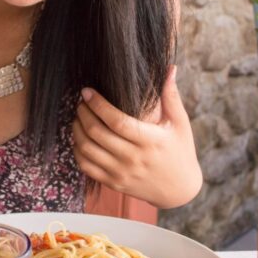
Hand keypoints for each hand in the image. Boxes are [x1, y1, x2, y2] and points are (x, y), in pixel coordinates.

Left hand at [72, 66, 201, 207]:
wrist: (179, 189)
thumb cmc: (180, 151)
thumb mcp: (180, 123)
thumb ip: (171, 96)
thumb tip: (170, 67)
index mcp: (150, 140)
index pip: (116, 121)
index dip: (97, 104)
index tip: (87, 91)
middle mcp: (133, 158)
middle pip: (96, 133)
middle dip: (83, 113)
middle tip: (80, 102)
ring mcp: (121, 173)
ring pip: (87, 150)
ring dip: (77, 130)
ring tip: (78, 117)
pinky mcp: (114, 183)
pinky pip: (86, 167)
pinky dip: (77, 151)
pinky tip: (79, 138)